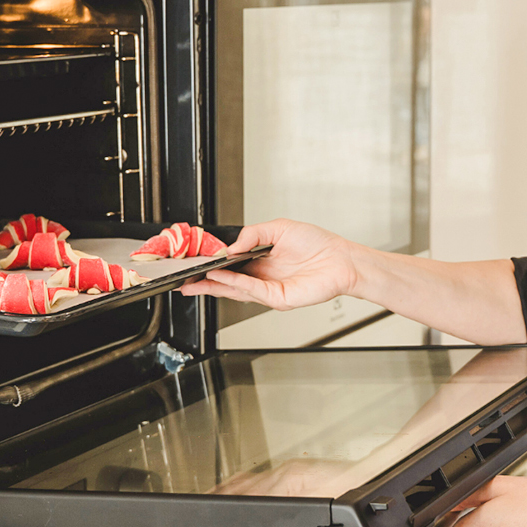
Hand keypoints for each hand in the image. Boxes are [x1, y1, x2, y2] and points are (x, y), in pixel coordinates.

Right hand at [178, 218, 360, 309]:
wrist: (341, 259)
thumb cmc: (318, 244)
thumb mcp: (279, 228)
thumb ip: (252, 235)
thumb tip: (231, 247)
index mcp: (260, 260)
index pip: (230, 266)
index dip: (211, 265)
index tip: (195, 262)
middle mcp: (262, 277)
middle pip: (227, 283)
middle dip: (204, 283)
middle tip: (184, 282)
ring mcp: (269, 289)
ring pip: (235, 290)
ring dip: (215, 285)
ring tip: (196, 280)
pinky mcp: (278, 298)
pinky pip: (252, 291)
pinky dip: (235, 283)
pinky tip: (222, 277)